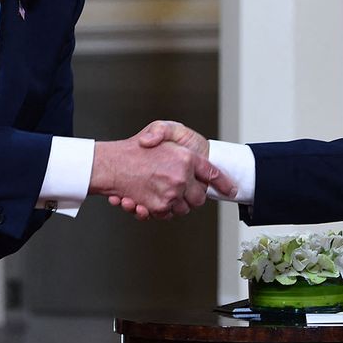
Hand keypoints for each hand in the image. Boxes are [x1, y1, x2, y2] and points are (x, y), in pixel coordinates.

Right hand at [93, 121, 235, 219]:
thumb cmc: (136, 145)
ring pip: (184, 209)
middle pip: (199, 197)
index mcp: (187, 158)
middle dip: (193, 196)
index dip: (224, 183)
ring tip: (164, 194)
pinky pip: (167, 214)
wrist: (110, 163)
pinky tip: (148, 200)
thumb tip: (191, 154)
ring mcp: (170, 194)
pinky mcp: (157, 206)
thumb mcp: (161, 128)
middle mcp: (181, 177)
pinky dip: (161, 211)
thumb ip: (174, 134)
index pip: (213, 174)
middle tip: (181, 189)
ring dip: (177, 204)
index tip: (232, 189)